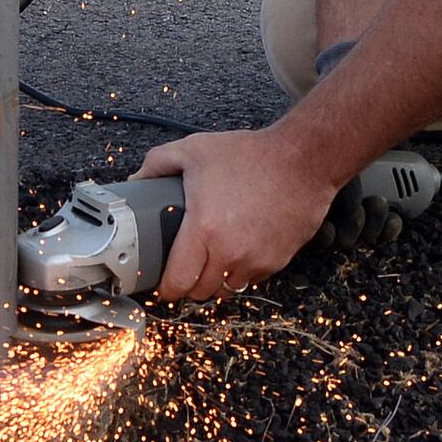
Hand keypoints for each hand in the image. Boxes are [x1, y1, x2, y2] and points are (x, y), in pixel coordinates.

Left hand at [132, 128, 342, 300]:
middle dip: (189, 284)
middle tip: (186, 269)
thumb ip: (158, 163)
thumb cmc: (251, 155)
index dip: (166, 287)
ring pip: (227, 290)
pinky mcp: (277, 260)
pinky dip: (242, 272)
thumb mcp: (195, 149)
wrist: (304, 160)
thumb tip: (137, 178)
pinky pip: (252, 280)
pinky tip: (239, 251)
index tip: (163, 283)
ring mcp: (256, 260)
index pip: (177, 282)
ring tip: (212, 261)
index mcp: (204, 230)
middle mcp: (230, 252)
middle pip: (201, 292)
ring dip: (216, 282)